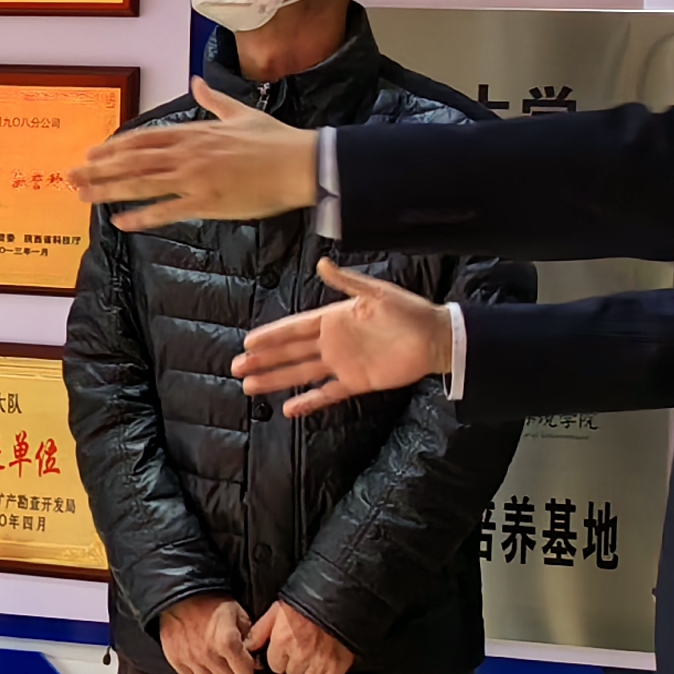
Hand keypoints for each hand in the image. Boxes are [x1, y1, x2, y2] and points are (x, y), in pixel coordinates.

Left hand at [71, 77, 319, 232]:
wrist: (300, 163)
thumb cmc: (275, 139)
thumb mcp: (240, 112)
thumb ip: (213, 100)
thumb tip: (197, 82)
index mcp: (194, 132)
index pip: (143, 139)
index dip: (114, 147)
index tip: (92, 155)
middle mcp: (187, 153)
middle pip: (132, 161)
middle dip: (99, 169)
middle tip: (71, 177)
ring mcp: (194, 178)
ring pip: (141, 184)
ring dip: (108, 190)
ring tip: (83, 197)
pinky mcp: (207, 201)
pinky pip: (166, 211)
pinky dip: (140, 217)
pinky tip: (119, 222)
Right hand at [156, 593, 260, 673]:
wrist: (179, 593)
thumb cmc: (210, 601)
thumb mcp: (238, 613)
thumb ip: (250, 637)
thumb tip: (255, 660)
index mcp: (227, 642)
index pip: (245, 673)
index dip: (247, 666)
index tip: (244, 661)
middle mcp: (209, 655)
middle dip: (233, 673)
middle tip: (230, 662)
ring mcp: (190, 659)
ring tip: (215, 665)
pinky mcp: (175, 659)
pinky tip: (200, 661)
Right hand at [232, 260, 453, 415]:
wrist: (435, 338)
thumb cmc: (409, 311)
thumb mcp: (376, 292)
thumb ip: (347, 282)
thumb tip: (322, 264)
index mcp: (334, 318)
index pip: (294, 327)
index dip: (272, 335)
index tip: (248, 341)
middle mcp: (332, 342)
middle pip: (290, 352)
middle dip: (264, 359)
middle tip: (238, 366)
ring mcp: (342, 363)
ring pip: (301, 373)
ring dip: (277, 379)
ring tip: (250, 386)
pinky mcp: (356, 382)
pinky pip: (327, 394)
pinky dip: (309, 402)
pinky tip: (289, 409)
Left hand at [242, 600, 355, 673]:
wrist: (336, 595)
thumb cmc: (305, 600)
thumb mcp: (276, 610)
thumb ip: (260, 632)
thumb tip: (248, 647)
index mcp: (283, 641)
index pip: (275, 665)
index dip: (281, 658)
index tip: (288, 650)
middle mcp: (300, 654)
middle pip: (292, 673)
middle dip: (296, 663)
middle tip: (303, 649)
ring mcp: (320, 661)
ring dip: (310, 671)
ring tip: (316, 656)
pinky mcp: (338, 665)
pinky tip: (326, 667)